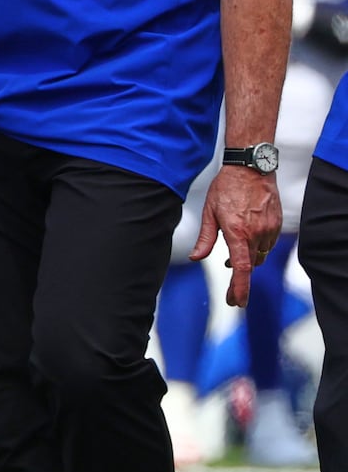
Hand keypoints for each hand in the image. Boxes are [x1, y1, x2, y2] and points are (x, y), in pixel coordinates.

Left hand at [191, 165, 281, 306]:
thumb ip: (205, 238)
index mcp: (237, 232)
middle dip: (240, 280)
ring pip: (259, 255)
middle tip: (231, 292)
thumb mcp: (209, 213)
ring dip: (248, 261)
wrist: (251, 169)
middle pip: (250, 266)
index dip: (239, 288)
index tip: (236, 302)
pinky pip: (267, 244)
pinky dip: (257, 248)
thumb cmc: (226, 189)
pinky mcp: (277, 224)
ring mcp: (269, 230)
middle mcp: (256, 234)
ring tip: (233, 261)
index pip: (241, 269)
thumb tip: (195, 258)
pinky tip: (246, 243)